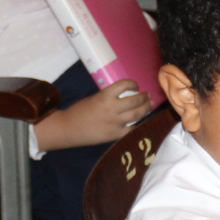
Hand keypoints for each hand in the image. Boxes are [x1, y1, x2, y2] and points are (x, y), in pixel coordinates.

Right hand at [37, 79, 151, 149]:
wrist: (69, 128)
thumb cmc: (79, 111)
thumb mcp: (94, 97)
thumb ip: (109, 97)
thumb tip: (124, 96)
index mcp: (105, 96)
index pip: (125, 85)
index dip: (133, 84)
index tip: (135, 86)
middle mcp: (112, 109)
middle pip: (135, 101)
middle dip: (144, 97)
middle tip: (148, 96)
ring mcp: (115, 123)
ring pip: (137, 114)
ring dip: (146, 108)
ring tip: (150, 105)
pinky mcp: (115, 135)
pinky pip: (132, 130)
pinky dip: (139, 125)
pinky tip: (143, 122)